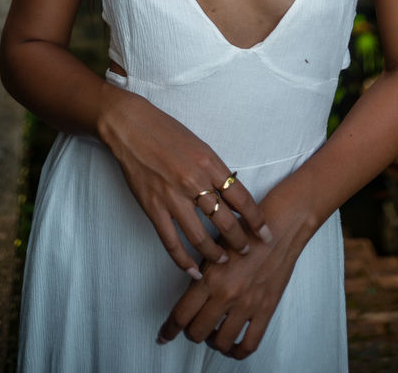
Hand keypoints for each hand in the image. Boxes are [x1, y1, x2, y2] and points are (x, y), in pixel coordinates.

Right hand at [98, 86, 270, 277]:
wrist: (132, 127)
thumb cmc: (166, 132)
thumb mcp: (200, 145)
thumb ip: (215, 171)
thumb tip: (232, 195)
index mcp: (209, 164)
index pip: (241, 198)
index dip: (256, 220)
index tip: (265, 233)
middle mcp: (194, 182)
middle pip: (224, 220)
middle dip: (239, 241)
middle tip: (247, 252)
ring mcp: (172, 197)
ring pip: (200, 237)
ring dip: (214, 254)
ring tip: (223, 261)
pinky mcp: (153, 208)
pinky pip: (171, 242)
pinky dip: (183, 260)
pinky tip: (193, 270)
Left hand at [156, 222, 299, 359]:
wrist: (279, 227)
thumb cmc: (246, 231)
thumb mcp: (214, 247)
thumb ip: (201, 273)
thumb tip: (190, 295)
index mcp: (210, 277)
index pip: (181, 315)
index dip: (168, 330)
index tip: (164, 336)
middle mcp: (226, 295)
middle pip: (197, 332)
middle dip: (190, 333)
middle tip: (192, 328)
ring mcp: (247, 305)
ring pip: (220, 342)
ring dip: (213, 341)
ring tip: (213, 333)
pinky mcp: (265, 310)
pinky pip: (249, 344)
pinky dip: (237, 352)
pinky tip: (233, 346)